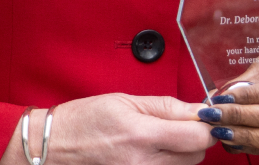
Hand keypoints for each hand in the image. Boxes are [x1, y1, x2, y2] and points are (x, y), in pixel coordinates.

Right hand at [0, 94, 213, 164]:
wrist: (51, 149)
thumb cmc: (82, 121)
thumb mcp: (124, 101)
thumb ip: (166, 106)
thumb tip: (198, 109)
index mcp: (141, 135)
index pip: (198, 136)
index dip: (207, 124)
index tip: (203, 115)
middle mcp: (143, 163)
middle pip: (196, 155)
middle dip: (195, 137)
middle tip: (178, 124)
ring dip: (181, 152)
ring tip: (158, 138)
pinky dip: (166, 163)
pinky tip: (150, 153)